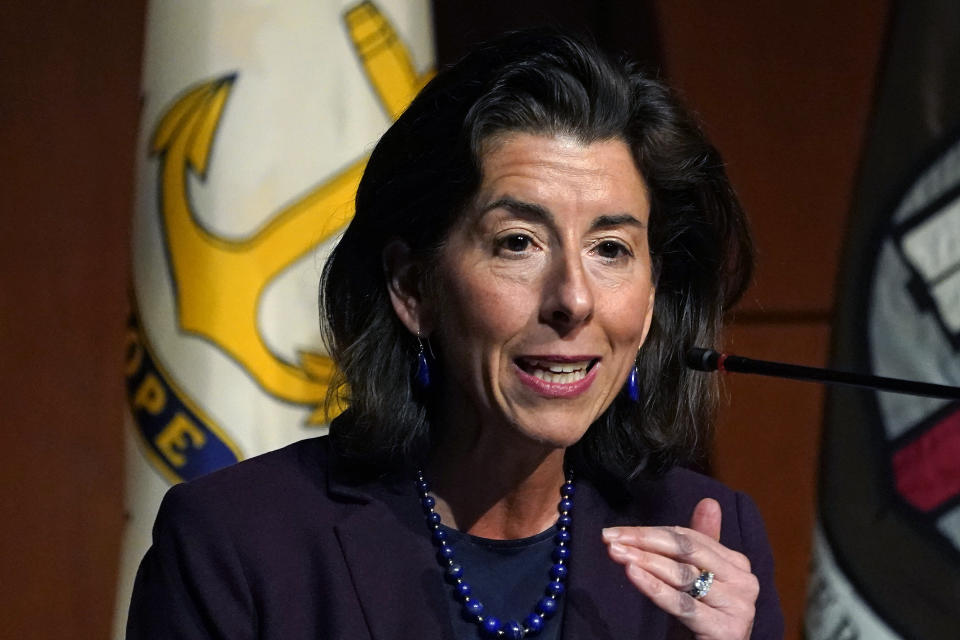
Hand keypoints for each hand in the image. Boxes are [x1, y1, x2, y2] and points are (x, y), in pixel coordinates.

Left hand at [602, 498, 757, 638]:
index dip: (650, 532)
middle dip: (644, 541)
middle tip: (610, 537)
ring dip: (645, 561)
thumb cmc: (700, 619)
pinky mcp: (727, 630)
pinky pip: (683, 605)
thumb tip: (709, 502)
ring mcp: (739, 607)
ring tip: (616, 553)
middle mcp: (744, 581)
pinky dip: (655, 588)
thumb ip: (699, 544)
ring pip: (683, 576)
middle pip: (686, 551)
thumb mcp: (696, 579)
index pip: (688, 538)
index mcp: (737, 563)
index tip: (615, 531)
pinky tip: (632, 574)